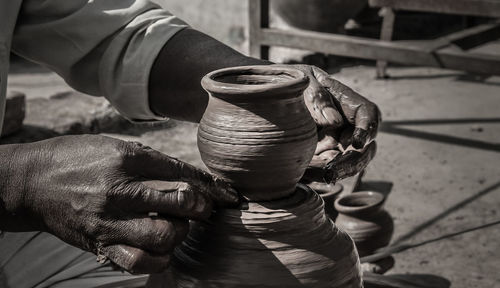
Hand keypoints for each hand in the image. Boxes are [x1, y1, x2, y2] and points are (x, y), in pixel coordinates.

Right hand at [0, 135, 237, 273]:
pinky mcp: (100, 243)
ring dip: (181, 232)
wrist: (31, 183)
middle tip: (203, 208)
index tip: (228, 194)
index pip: (181, 172)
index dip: (211, 185)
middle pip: (179, 201)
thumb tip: (190, 176)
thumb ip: (151, 160)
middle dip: (201, 207)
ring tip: (177, 226)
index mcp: (126, 160)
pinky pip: (139, 261)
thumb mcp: (114, 146)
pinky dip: (159, 258)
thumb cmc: (77, 159)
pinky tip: (161, 248)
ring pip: (164, 235)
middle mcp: (120, 190)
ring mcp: (110, 220)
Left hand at [287, 65, 380, 181]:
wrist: (271, 97)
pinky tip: (302, 173)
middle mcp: (348, 127)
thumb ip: (317, 98)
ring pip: (346, 166)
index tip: (357, 142)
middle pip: (364, 150)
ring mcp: (337, 145)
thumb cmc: (294, 81)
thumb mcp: (302, 81)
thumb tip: (334, 122)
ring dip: (331, 172)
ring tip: (309, 172)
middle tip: (332, 170)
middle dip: (351, 163)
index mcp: (348, 104)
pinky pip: (325, 171)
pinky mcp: (322, 158)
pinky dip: (316, 175)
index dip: (368, 130)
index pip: (369, 115)